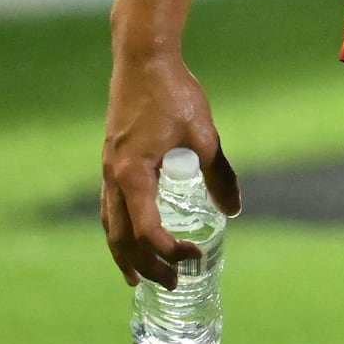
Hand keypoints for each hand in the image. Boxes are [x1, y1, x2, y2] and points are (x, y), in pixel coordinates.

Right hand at [100, 49, 240, 287]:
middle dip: (145, 264)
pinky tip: (130, 235)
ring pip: (110, 223)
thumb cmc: (175, 94)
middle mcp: (114, 176)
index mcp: (133, 174)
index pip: (147, 229)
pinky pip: (110, 206)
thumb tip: (235, 209)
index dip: (169, 250)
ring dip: (124, 253)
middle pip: (122, 236)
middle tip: (171, 283)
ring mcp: (108, 169)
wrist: (144, 60)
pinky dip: (118, 228)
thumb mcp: (205, 135)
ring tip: (137, 277)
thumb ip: (219, 174)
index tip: (194, 256)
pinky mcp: (111, 160)